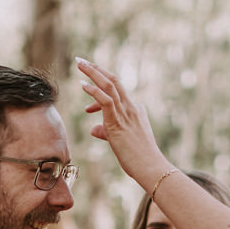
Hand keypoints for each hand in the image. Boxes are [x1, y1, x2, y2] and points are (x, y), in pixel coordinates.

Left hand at [75, 57, 170, 185]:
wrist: (151, 168)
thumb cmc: (138, 159)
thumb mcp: (120, 143)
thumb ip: (107, 132)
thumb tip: (94, 129)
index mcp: (135, 111)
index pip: (116, 93)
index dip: (99, 91)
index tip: (86, 98)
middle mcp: (131, 108)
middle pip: (113, 81)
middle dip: (96, 69)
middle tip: (81, 61)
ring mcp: (126, 113)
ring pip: (109, 85)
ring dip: (93, 72)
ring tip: (79, 63)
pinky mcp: (118, 122)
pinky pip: (105, 101)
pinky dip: (94, 91)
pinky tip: (83, 85)